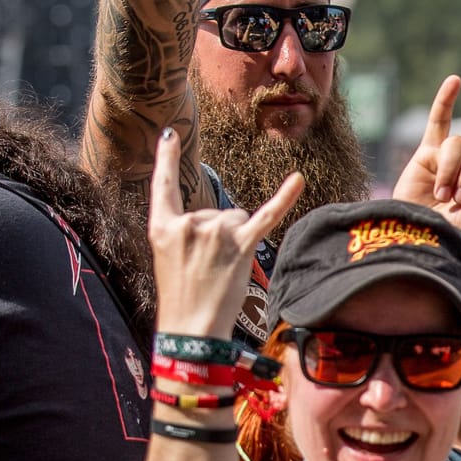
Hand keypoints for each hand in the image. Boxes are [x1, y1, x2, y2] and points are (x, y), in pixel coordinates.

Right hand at [148, 126, 300, 336]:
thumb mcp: (168, 257)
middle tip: (207, 269)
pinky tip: (298, 179)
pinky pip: (266, 216)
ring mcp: (215, 233)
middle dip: (220, 236)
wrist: (191, 329)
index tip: (171, 132)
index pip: (163, 185)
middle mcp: (188, 224)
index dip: (166, 157)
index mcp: (162, 226)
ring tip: (222, 269)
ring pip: (238, 218)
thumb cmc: (181, 295)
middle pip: (218, 211)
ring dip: (237, 240)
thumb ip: (185, 231)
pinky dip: (285, 197)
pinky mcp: (241, 245)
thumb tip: (217, 218)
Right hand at [391, 76, 460, 246]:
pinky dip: (445, 100)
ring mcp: (457, 157)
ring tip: (441, 195)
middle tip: (457, 201)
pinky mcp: (430, 152)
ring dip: (450, 170)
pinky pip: (439, 120)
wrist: (416, 236)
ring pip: (460, 143)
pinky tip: (455, 81)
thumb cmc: (451, 238)